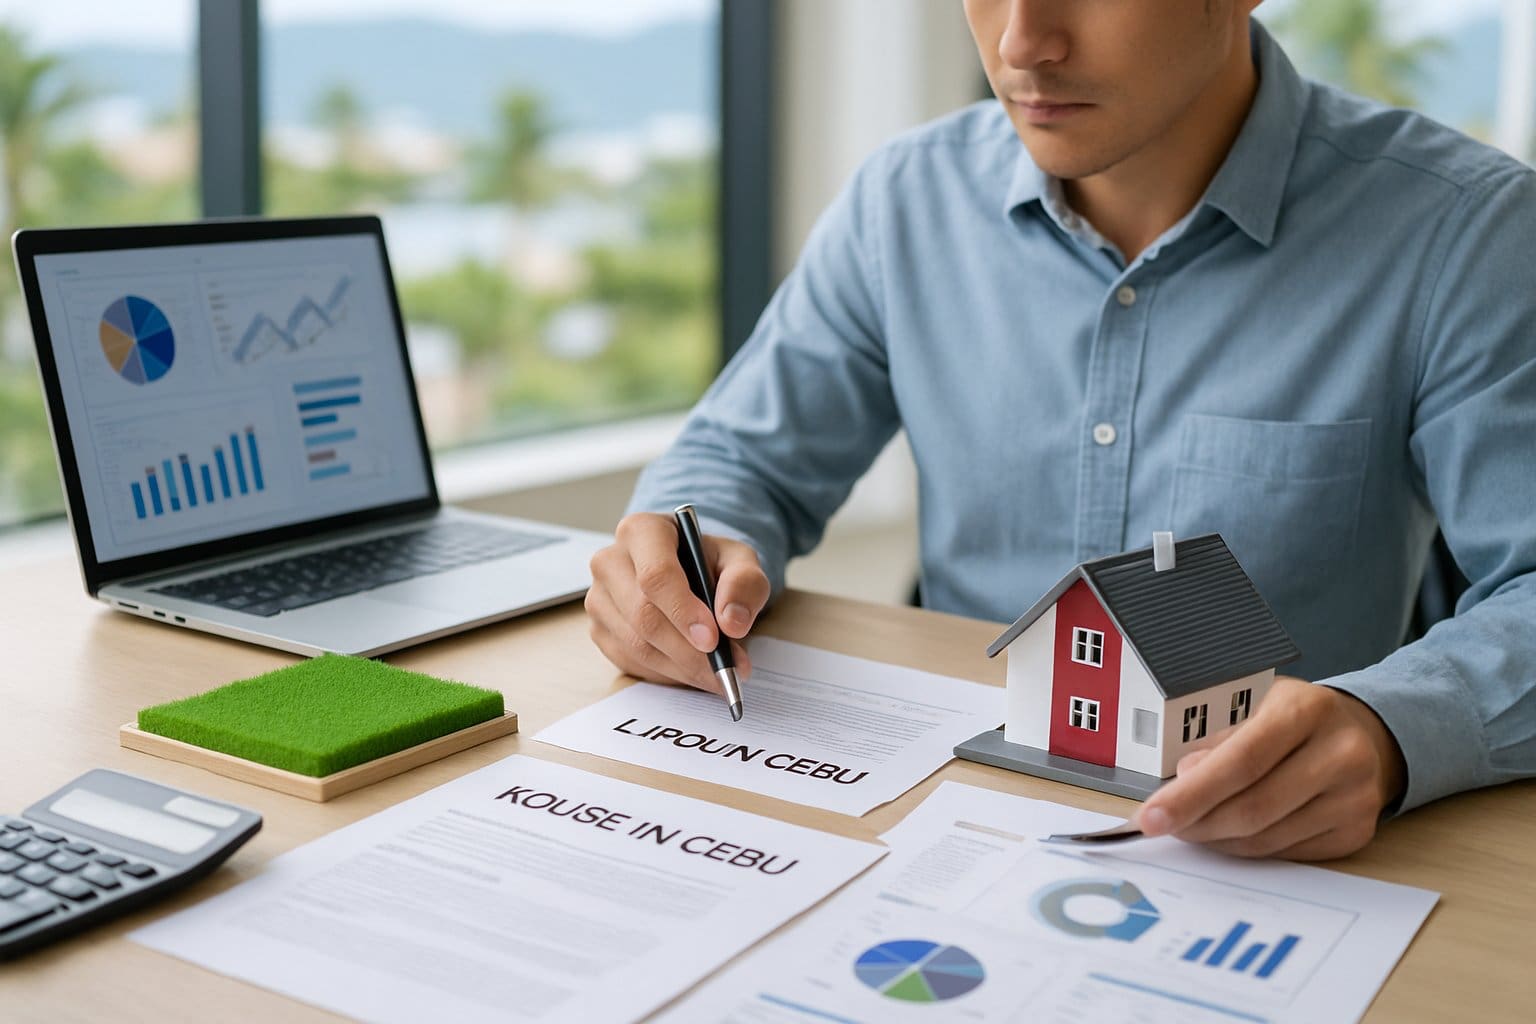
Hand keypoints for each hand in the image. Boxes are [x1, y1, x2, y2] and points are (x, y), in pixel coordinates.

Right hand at [586, 512, 770, 692]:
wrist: (687, 571)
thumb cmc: (709, 562)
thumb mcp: (739, 560)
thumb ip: (744, 583)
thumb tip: (732, 623)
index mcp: (642, 531)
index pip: (656, 575)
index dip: (683, 611)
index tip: (713, 640)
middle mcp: (610, 561)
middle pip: (644, 616)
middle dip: (688, 651)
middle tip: (726, 669)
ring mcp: (599, 598)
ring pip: (637, 645)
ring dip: (682, 668)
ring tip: (718, 674)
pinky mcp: (599, 629)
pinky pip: (630, 662)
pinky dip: (666, 674)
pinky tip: (691, 670)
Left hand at [1133, 676, 1407, 860]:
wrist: (1363, 734)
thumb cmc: (1295, 717)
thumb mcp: (1256, 705)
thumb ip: (1219, 740)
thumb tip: (1182, 779)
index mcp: (1307, 710)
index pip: (1241, 761)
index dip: (1191, 794)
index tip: (1151, 816)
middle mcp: (1341, 754)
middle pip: (1253, 808)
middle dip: (1196, 823)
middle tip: (1161, 825)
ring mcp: (1355, 798)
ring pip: (1266, 838)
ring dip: (1217, 838)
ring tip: (1190, 826)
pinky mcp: (1356, 831)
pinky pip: (1286, 852)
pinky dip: (1247, 847)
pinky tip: (1227, 833)